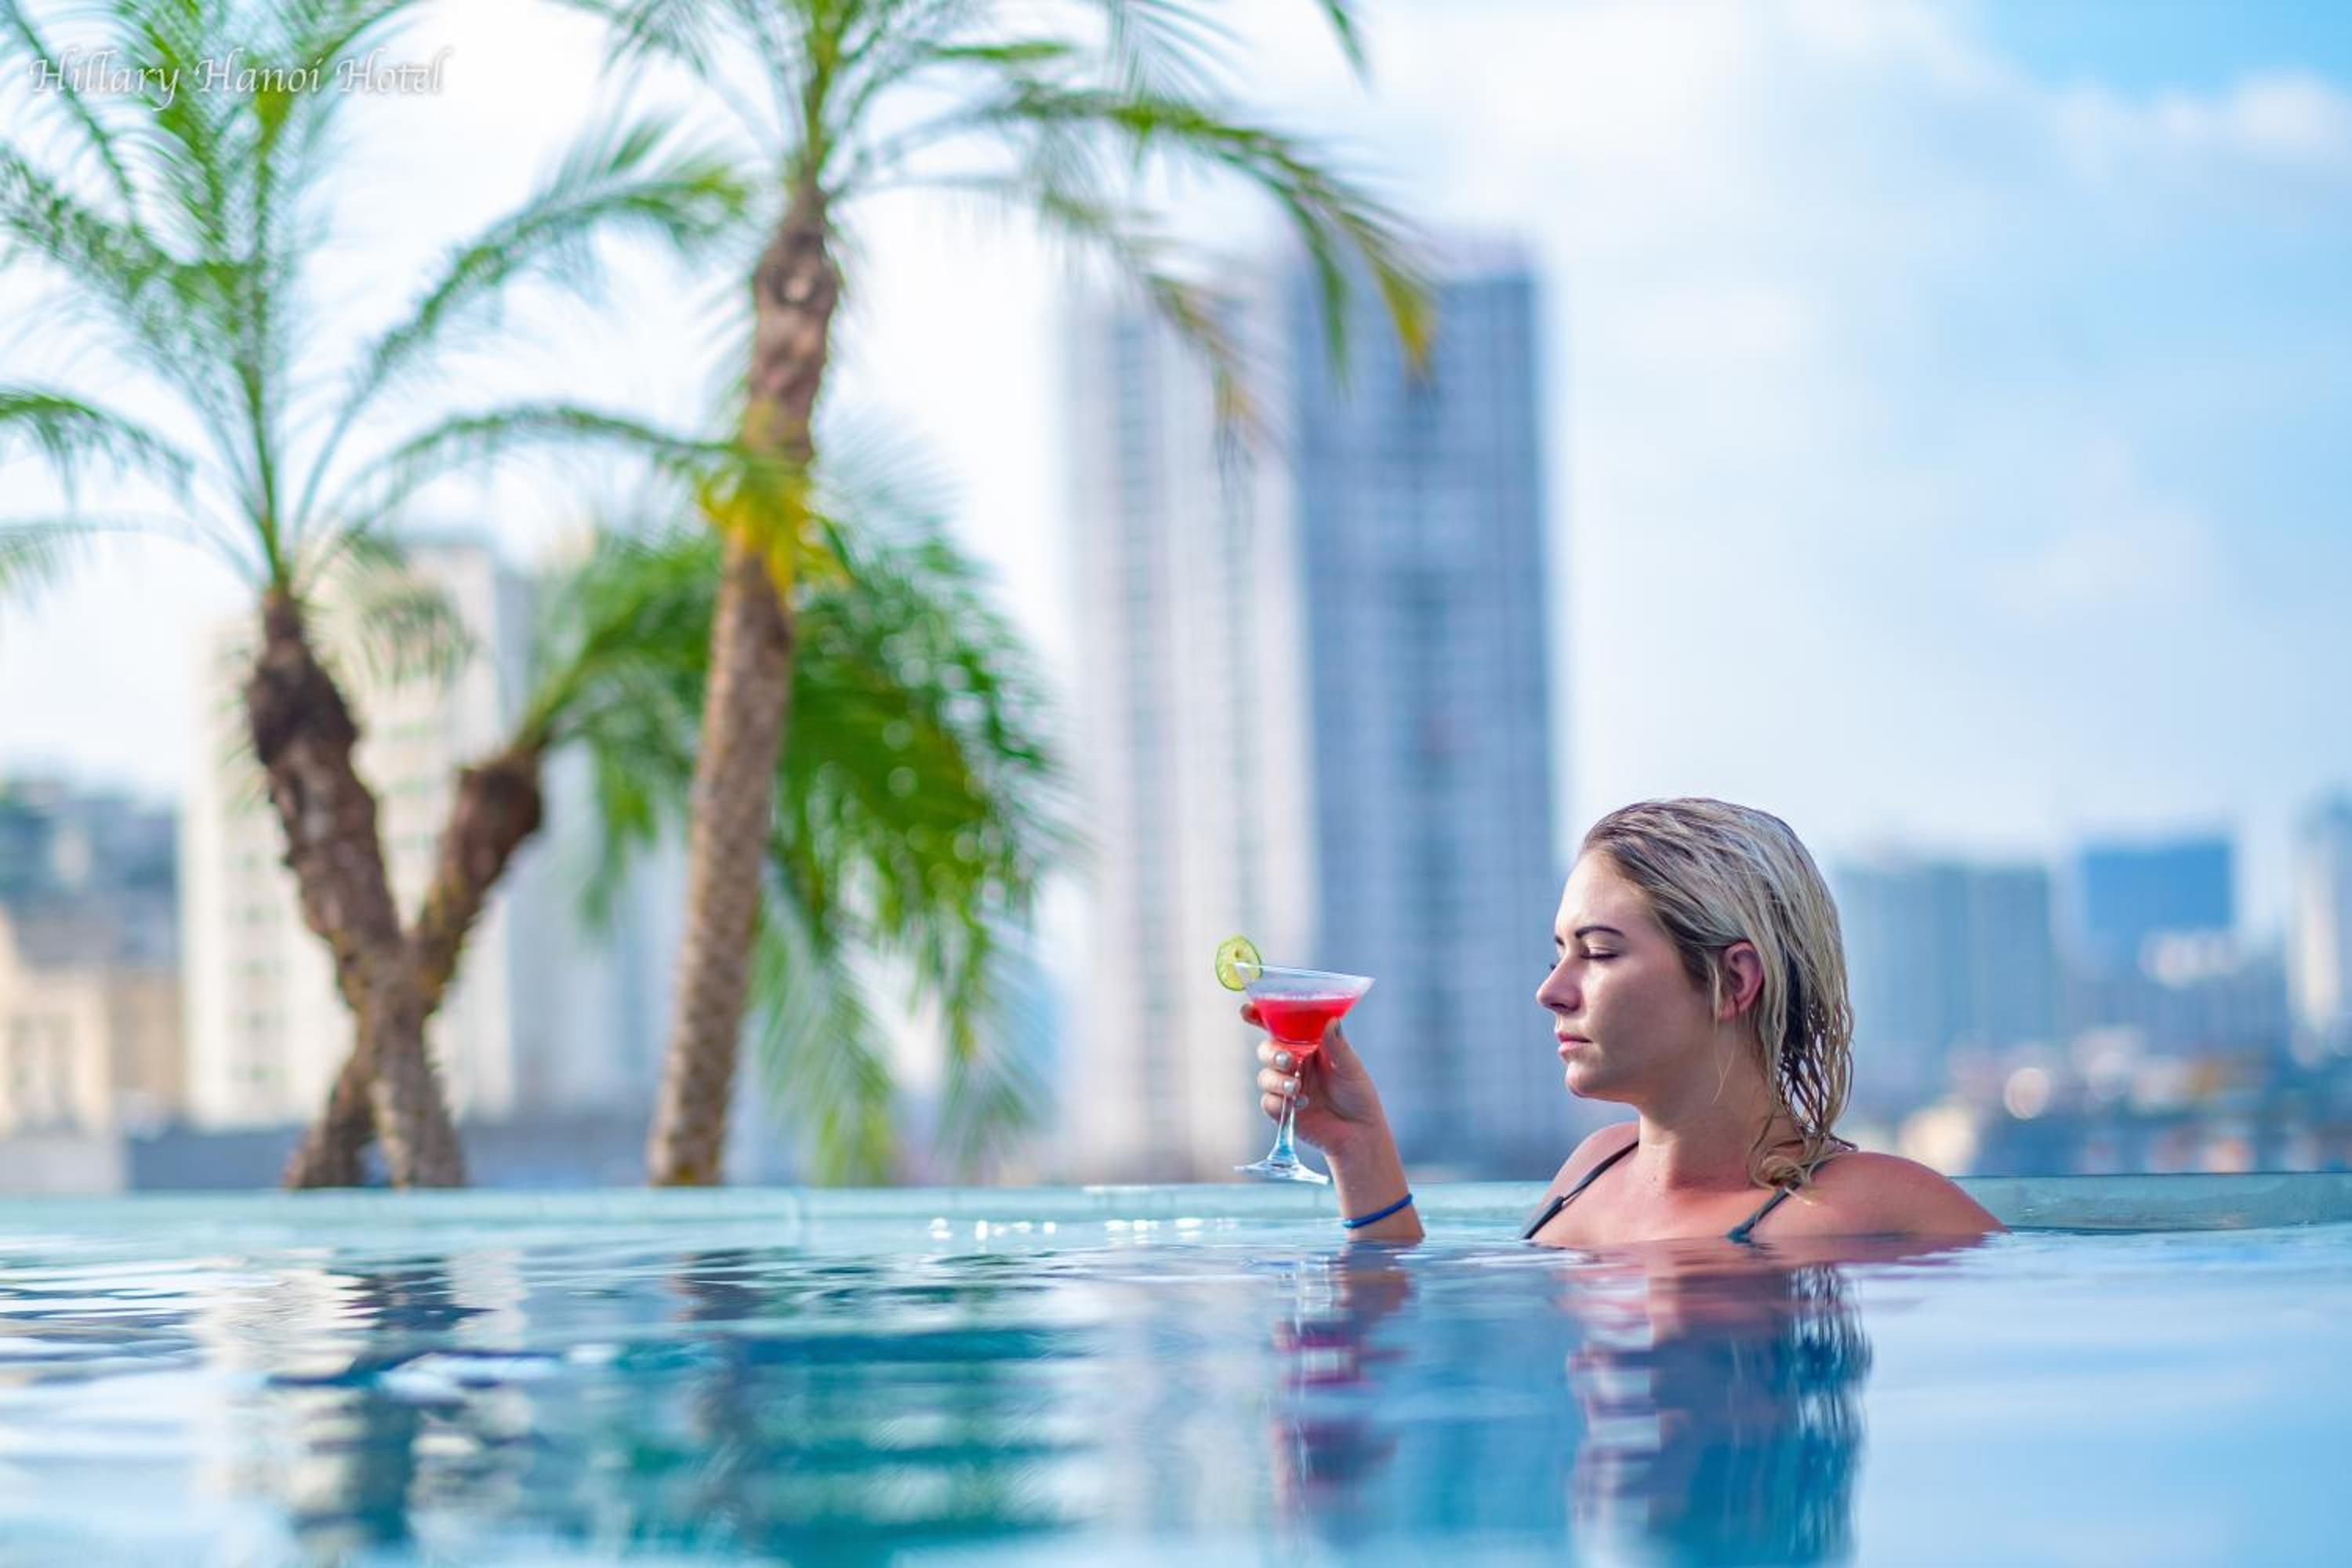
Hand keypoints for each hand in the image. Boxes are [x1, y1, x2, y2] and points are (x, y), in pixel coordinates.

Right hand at [1248, 1001, 1390, 1156]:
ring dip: (1277, 1080)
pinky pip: (1268, 1102)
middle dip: (1272, 1053)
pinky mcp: (1282, 1111)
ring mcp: (1286, 1087)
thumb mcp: (1350, 1067)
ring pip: (1264, 1076)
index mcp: (1307, 1047)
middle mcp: (1293, 1064)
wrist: (1359, 1133)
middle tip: (1289, 1061)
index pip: (1280, 1027)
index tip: (1247, 1011)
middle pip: (1267, 1050)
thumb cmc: (1358, 1095)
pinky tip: (1299, 1105)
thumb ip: (1337, 1045)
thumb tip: (1331, 1021)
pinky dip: (1279, 1102)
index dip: (1260, 1016)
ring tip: (1297, 1088)